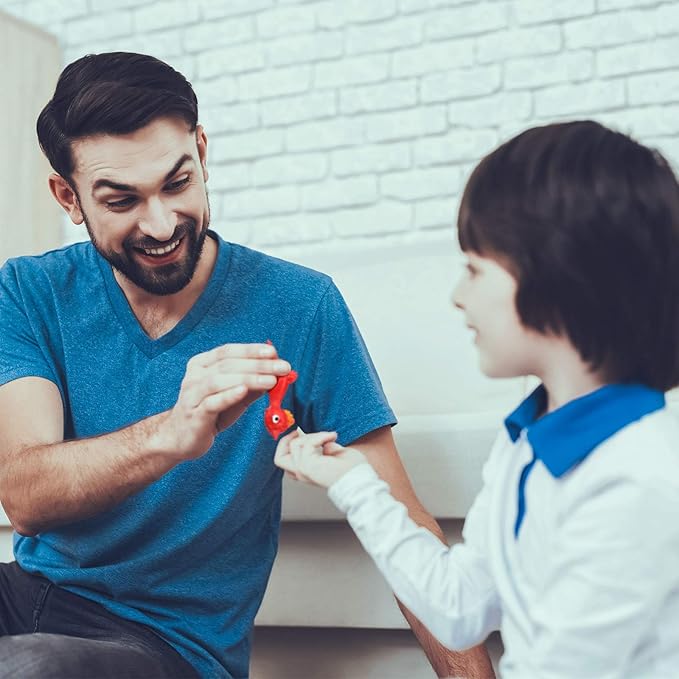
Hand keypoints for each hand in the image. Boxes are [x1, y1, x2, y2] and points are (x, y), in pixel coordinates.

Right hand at [162, 343, 290, 459]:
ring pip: (220, 380)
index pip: (228, 350)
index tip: (274, 352)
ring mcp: (192, 395)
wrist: (181, 438)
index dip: (251, 350)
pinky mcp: (194, 414)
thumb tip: (279, 374)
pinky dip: (229, 395)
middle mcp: (195, 376)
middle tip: (282, 367)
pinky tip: (244, 391)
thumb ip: (254, 383)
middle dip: (258, 364)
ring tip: (271, 380)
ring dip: (249, 378)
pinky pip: (211, 402)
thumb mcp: (235, 395)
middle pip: (228, 364)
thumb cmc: (210, 412)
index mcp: (202, 364)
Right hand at [274, 429, 366, 487]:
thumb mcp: (336, 454)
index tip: (298, 432)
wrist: (359, 480)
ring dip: (312, 435)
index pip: (285, 461)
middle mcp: (302, 473)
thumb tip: (320, 439)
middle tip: (300, 431)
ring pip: (293, 445)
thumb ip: (325, 447)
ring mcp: (303, 470)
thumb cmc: (352, 471)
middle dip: (287, 439)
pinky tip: (331, 437)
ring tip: (327, 436)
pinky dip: (319, 437)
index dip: (287, 444)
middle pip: (279, 457)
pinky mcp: (307, 466)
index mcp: (307, 471)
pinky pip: (306, 444)